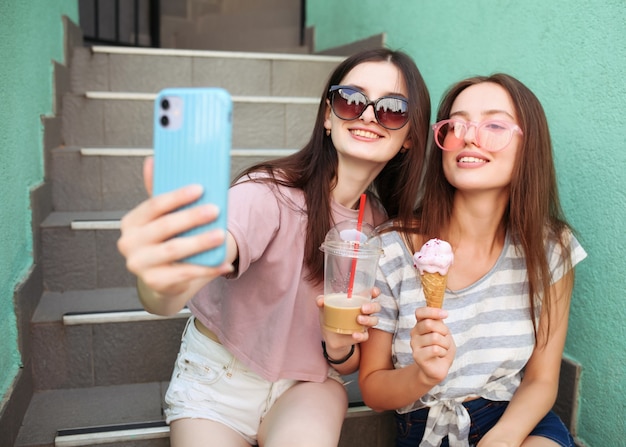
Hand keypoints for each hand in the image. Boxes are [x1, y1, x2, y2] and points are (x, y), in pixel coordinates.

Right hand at [117, 157, 232, 312]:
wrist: (162, 281)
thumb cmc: (164, 242)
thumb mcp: (161, 218)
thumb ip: (159, 192)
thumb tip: (152, 160)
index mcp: (131, 222)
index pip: (154, 205)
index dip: (177, 196)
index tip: (200, 188)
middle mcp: (129, 243)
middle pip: (164, 227)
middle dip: (191, 217)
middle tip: (215, 209)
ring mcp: (139, 264)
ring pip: (174, 249)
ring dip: (200, 242)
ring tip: (221, 235)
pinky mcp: (154, 282)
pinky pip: (184, 273)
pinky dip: (207, 268)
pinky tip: (224, 263)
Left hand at [315, 293, 380, 349]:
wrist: (329, 336)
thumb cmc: (330, 316)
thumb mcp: (324, 308)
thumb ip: (321, 301)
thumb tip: (320, 300)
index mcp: (357, 302)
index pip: (370, 294)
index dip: (375, 292)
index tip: (375, 292)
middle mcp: (364, 312)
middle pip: (376, 307)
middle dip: (372, 306)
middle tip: (363, 308)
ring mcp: (364, 324)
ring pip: (374, 321)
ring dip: (368, 320)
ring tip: (358, 319)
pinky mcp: (360, 335)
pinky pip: (365, 336)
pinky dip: (361, 335)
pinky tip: (354, 334)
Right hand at [410, 307, 454, 384]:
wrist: (438, 367)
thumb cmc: (442, 348)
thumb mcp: (444, 332)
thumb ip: (439, 322)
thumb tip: (441, 313)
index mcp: (420, 324)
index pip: (420, 312)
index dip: (433, 311)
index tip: (446, 314)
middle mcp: (414, 333)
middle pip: (429, 324)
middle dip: (443, 330)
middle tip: (445, 338)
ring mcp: (414, 345)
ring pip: (435, 337)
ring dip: (445, 344)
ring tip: (443, 349)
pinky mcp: (417, 356)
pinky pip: (435, 349)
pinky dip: (443, 352)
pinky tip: (440, 355)